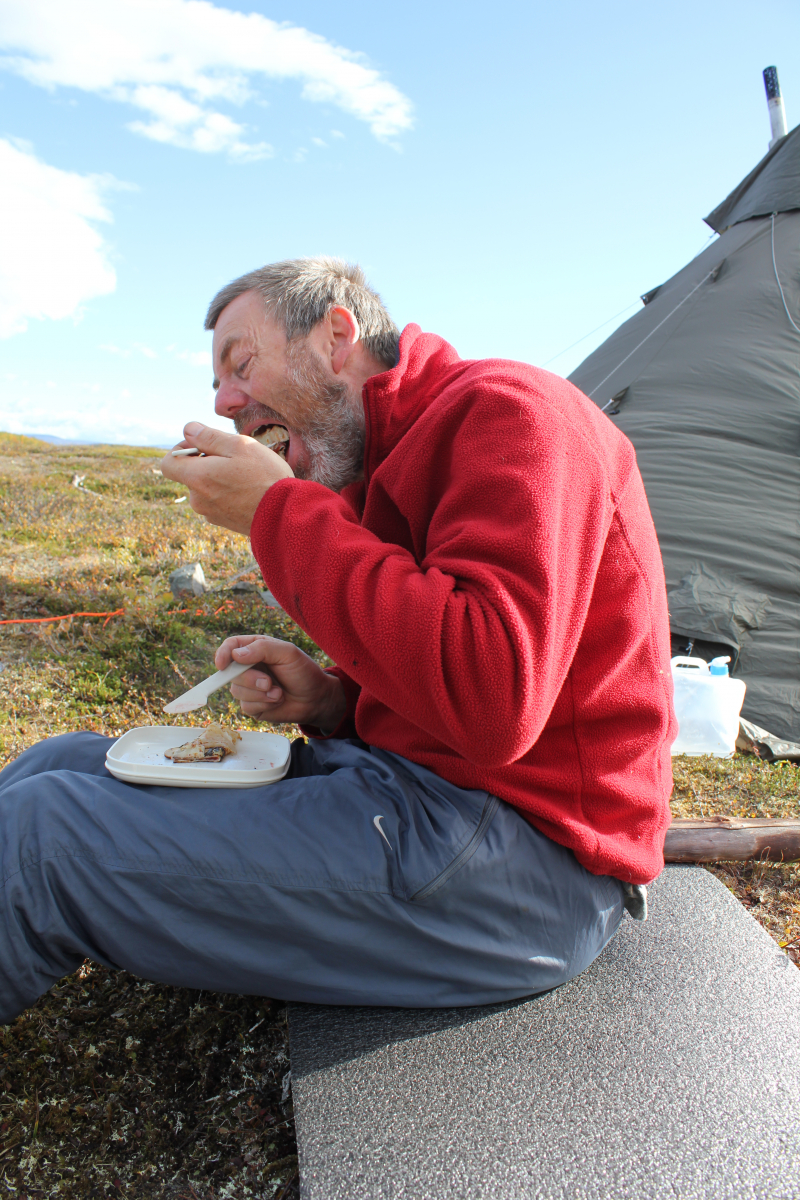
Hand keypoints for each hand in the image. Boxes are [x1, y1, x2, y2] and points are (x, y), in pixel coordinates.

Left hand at [161, 422, 293, 534]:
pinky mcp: (224, 522)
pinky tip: (250, 490)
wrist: (286, 515)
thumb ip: (209, 436)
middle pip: (190, 474)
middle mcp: (198, 499)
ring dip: (219, 478)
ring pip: (206, 488)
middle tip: (235, 458)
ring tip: (247, 475)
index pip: (168, 463)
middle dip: (206, 462)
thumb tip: (188, 429)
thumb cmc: (265, 477)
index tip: (202, 445)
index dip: (181, 449)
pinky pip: (218, 501)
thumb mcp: (240, 446)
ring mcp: (210, 513)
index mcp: (197, 478)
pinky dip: (228, 493)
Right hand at [215, 635, 346, 728]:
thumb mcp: (288, 653)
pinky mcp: (253, 705)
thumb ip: (263, 649)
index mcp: (255, 649)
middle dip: (250, 680)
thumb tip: (236, 654)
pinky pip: (246, 707)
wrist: (316, 699)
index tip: (222, 665)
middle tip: (269, 683)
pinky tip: (277, 701)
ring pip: (237, 691)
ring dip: (260, 695)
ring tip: (279, 692)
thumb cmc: (303, 672)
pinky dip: (264, 705)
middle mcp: (248, 667)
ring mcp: (249, 687)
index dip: (222, 654)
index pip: (230, 646)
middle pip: (230, 672)